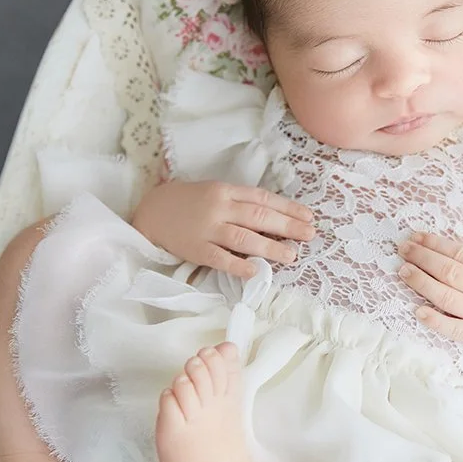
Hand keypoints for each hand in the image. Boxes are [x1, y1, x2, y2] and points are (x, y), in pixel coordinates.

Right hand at [131, 179, 315, 278]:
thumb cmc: (189, 202)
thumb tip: (275, 216)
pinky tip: (255, 270)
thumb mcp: (215, 192)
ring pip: (243, 237)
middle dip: (287, 226)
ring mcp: (207, 228)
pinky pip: (219, 258)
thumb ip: (241, 202)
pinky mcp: (195, 248)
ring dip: (270, 247)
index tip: (308, 216)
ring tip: (292, 255)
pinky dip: (238, 264)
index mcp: (226, 191)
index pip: (262, 198)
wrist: (152, 211)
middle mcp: (219, 207)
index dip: (287, 208)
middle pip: (258, 216)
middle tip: (310, 234)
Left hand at [396, 215, 462, 355]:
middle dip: (424, 259)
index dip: (438, 244)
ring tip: (404, 271)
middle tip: (403, 249)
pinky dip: (437, 321)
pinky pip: (456, 330)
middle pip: (451, 273)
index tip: (417, 236)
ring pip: (448, 298)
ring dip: (423, 284)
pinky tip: (418, 311)